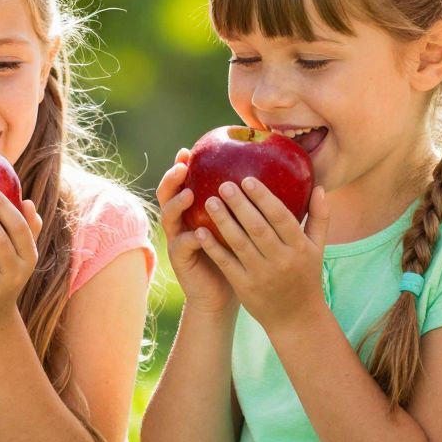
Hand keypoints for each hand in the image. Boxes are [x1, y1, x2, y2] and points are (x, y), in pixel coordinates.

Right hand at [155, 151, 233, 313]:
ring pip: (169, 217)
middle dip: (172, 179)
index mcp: (194, 209)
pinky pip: (182, 246)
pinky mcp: (180, 260)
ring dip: (177, 204)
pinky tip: (198, 234)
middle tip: (183, 166)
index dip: (182, 166)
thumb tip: (274, 176)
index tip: (189, 150)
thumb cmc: (237, 255)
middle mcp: (182, 221)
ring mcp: (178, 239)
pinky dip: (189, 239)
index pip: (184, 182)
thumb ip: (248, 204)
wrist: (224, 291)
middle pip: (168, 194)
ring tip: (189, 194)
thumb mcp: (241, 226)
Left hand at [194, 178, 330, 330]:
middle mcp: (281, 260)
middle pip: (258, 228)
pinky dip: (213, 247)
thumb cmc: (306, 276)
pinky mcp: (245, 287)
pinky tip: (201, 231)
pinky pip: (227, 263)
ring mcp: (262, 275)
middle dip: (240, 205)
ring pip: (240, 243)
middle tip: (223, 185)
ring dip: (223, 221)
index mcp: (300, 248)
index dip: (263, 198)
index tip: (247, 180)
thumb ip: (320, 217)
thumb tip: (318, 186)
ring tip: (209, 201)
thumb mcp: (318, 248)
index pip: (281, 217)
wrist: (296, 318)